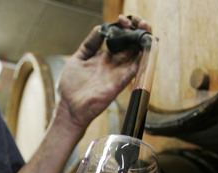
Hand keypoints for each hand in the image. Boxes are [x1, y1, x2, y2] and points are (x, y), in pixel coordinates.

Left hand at [57, 14, 151, 130]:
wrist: (70, 108)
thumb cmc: (71, 88)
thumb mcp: (78, 58)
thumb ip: (90, 44)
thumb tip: (100, 28)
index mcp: (104, 58)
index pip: (121, 40)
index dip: (125, 28)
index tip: (122, 20)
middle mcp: (114, 65)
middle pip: (133, 45)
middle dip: (138, 30)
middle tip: (138, 21)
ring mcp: (117, 73)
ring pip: (137, 54)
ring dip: (144, 41)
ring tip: (146, 28)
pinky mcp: (119, 83)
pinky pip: (135, 69)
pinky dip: (143, 58)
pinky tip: (147, 46)